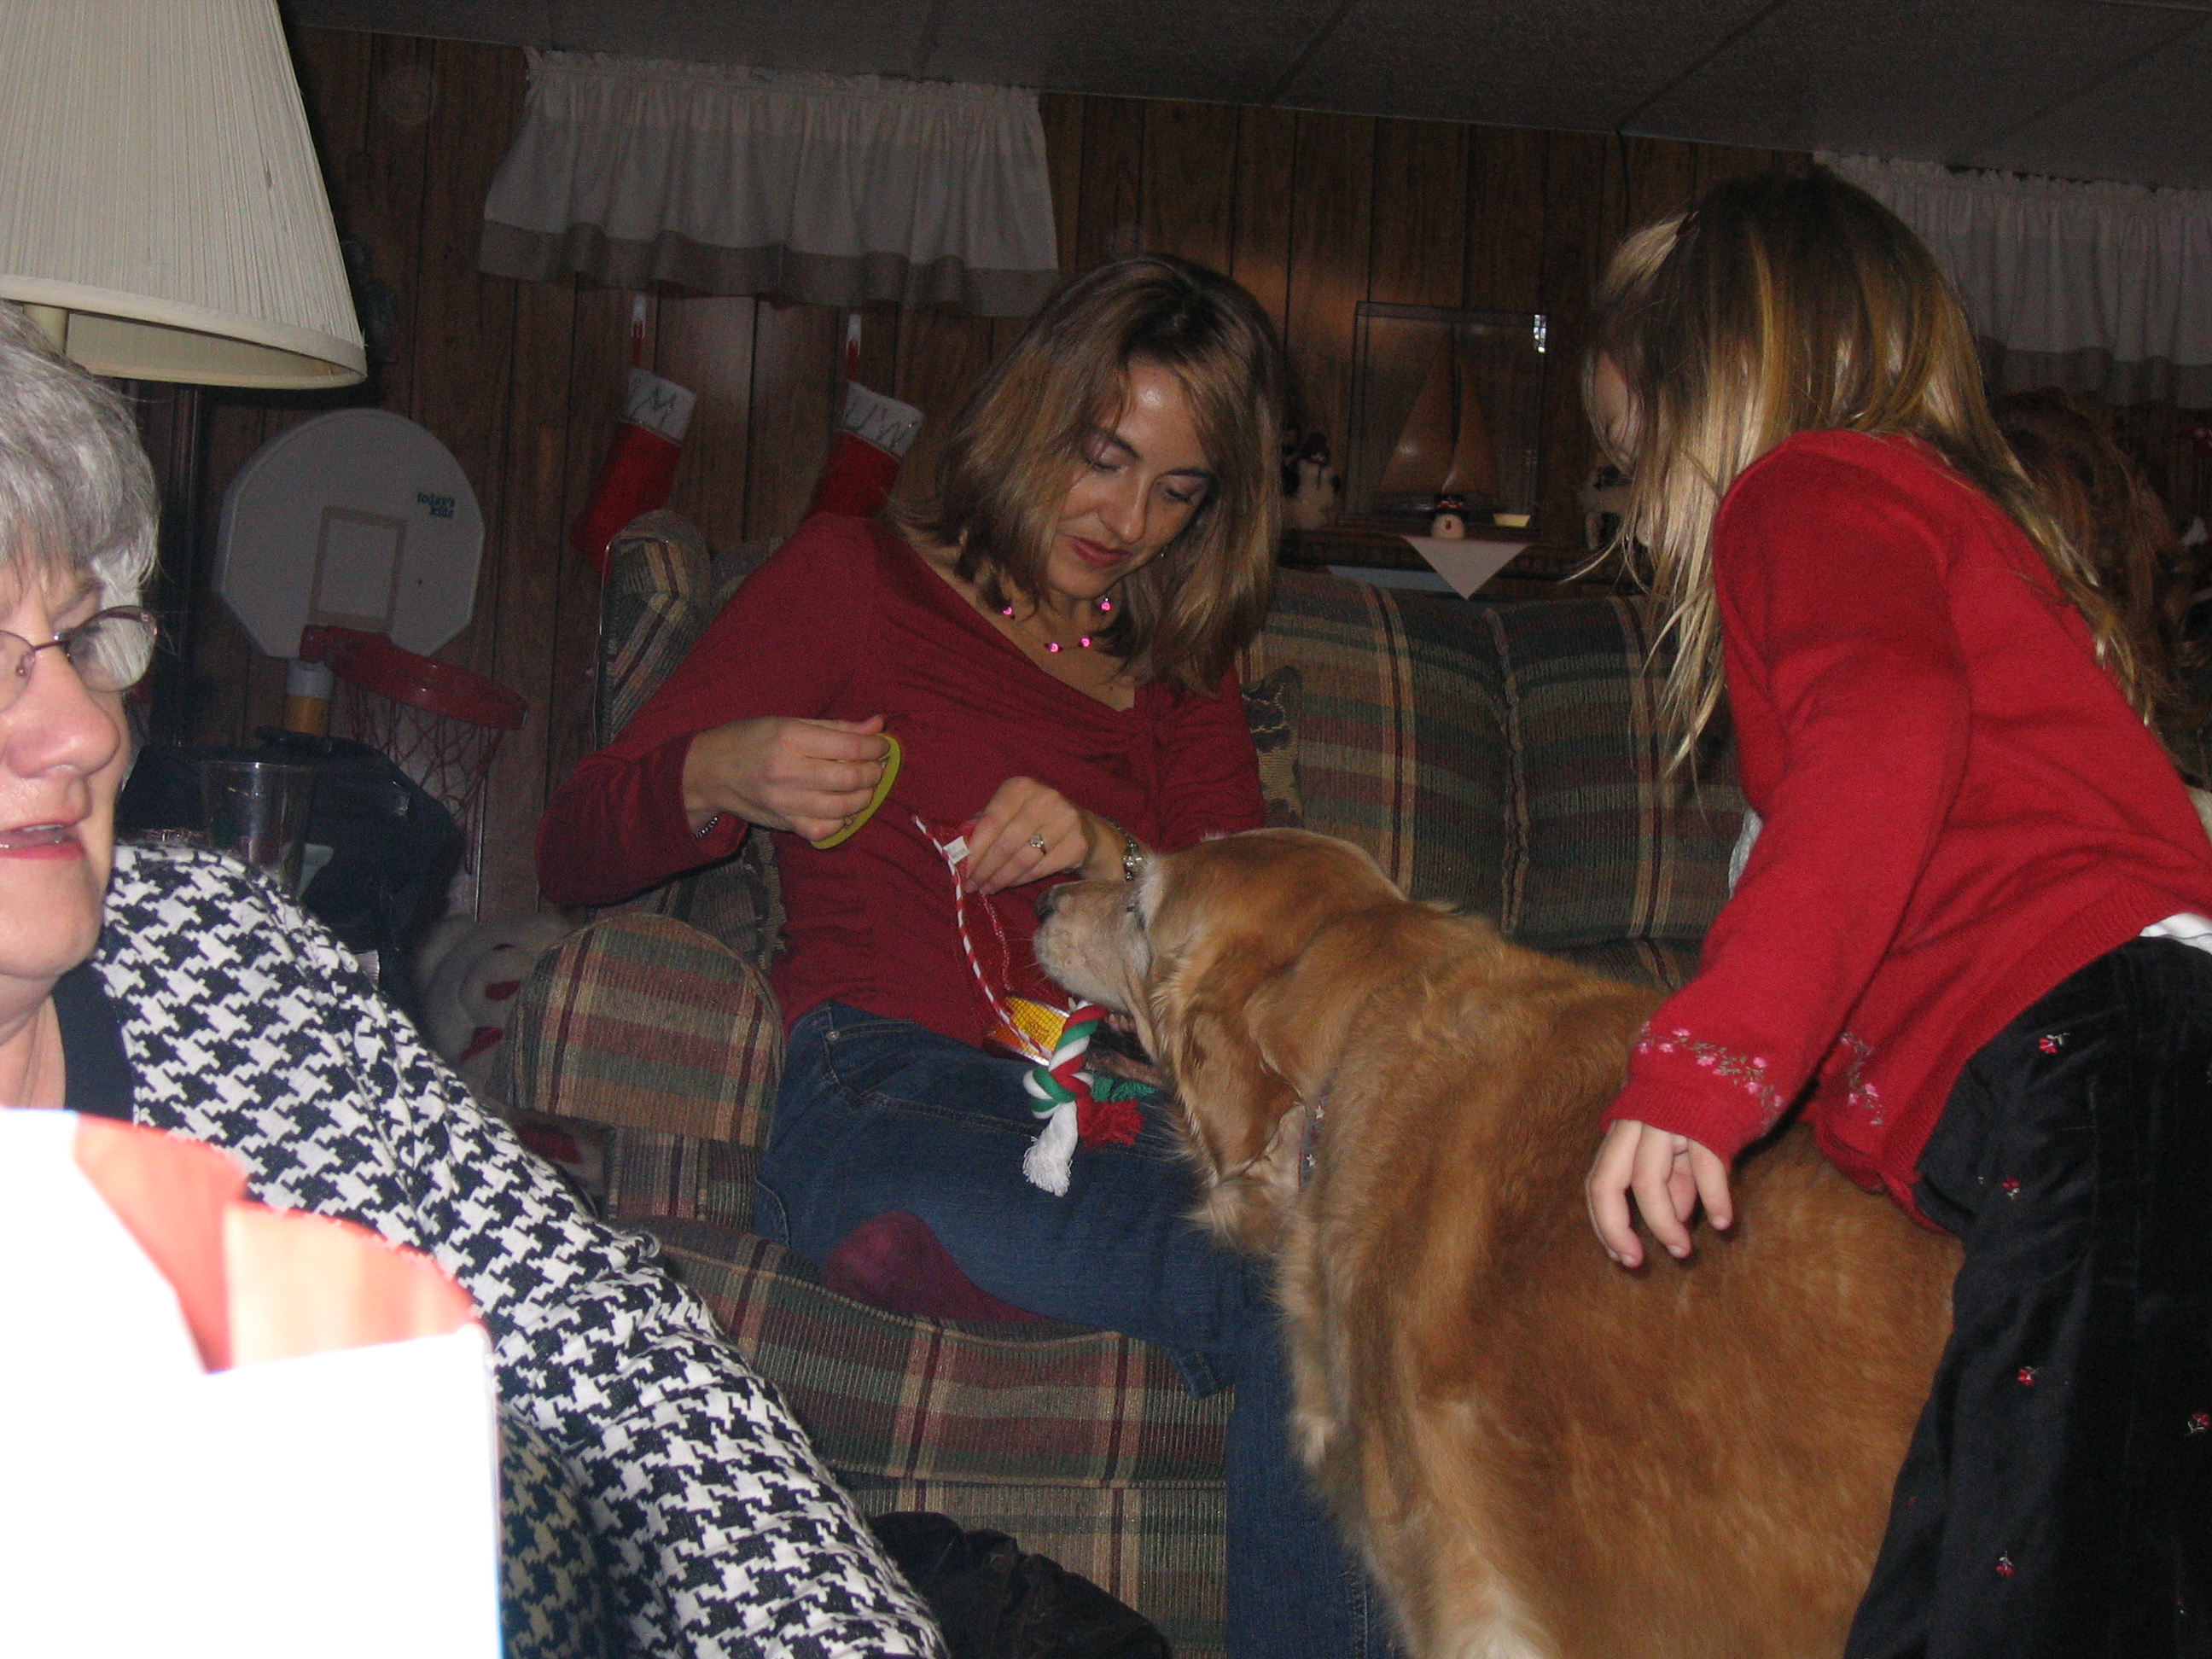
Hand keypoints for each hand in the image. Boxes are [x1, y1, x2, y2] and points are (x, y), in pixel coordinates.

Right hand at [682, 714, 888, 841]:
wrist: (709, 771)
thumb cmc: (751, 739)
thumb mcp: (789, 722)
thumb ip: (836, 727)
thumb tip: (878, 725)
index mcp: (789, 738)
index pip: (849, 747)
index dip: (875, 747)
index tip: (882, 745)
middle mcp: (787, 771)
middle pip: (850, 779)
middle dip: (874, 773)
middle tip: (877, 766)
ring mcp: (785, 801)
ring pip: (842, 808)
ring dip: (865, 797)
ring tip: (865, 786)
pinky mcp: (783, 822)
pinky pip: (824, 830)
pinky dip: (842, 822)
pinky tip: (844, 809)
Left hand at [961, 776, 1095, 893]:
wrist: (1084, 828)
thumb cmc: (1035, 820)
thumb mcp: (1009, 813)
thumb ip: (983, 825)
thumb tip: (958, 849)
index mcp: (1021, 787)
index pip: (991, 821)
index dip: (974, 849)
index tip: (961, 870)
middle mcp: (1046, 799)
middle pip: (1006, 843)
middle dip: (984, 869)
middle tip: (971, 885)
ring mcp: (1066, 821)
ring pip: (1022, 859)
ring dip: (1000, 878)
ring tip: (987, 888)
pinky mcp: (1077, 844)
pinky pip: (1040, 869)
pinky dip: (1020, 880)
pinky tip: (1009, 884)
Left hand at [1585, 1118, 1733, 1267]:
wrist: (1728, 1048)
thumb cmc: (1696, 1105)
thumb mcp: (1676, 1143)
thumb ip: (1672, 1180)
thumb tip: (1674, 1222)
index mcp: (1622, 1132)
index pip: (1598, 1183)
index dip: (1606, 1223)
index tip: (1624, 1257)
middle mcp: (1635, 1126)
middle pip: (1608, 1182)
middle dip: (1616, 1228)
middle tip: (1637, 1263)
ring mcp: (1665, 1121)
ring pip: (1648, 1180)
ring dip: (1663, 1222)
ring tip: (1682, 1250)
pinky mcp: (1703, 1119)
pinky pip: (1703, 1166)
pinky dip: (1713, 1199)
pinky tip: (1723, 1223)